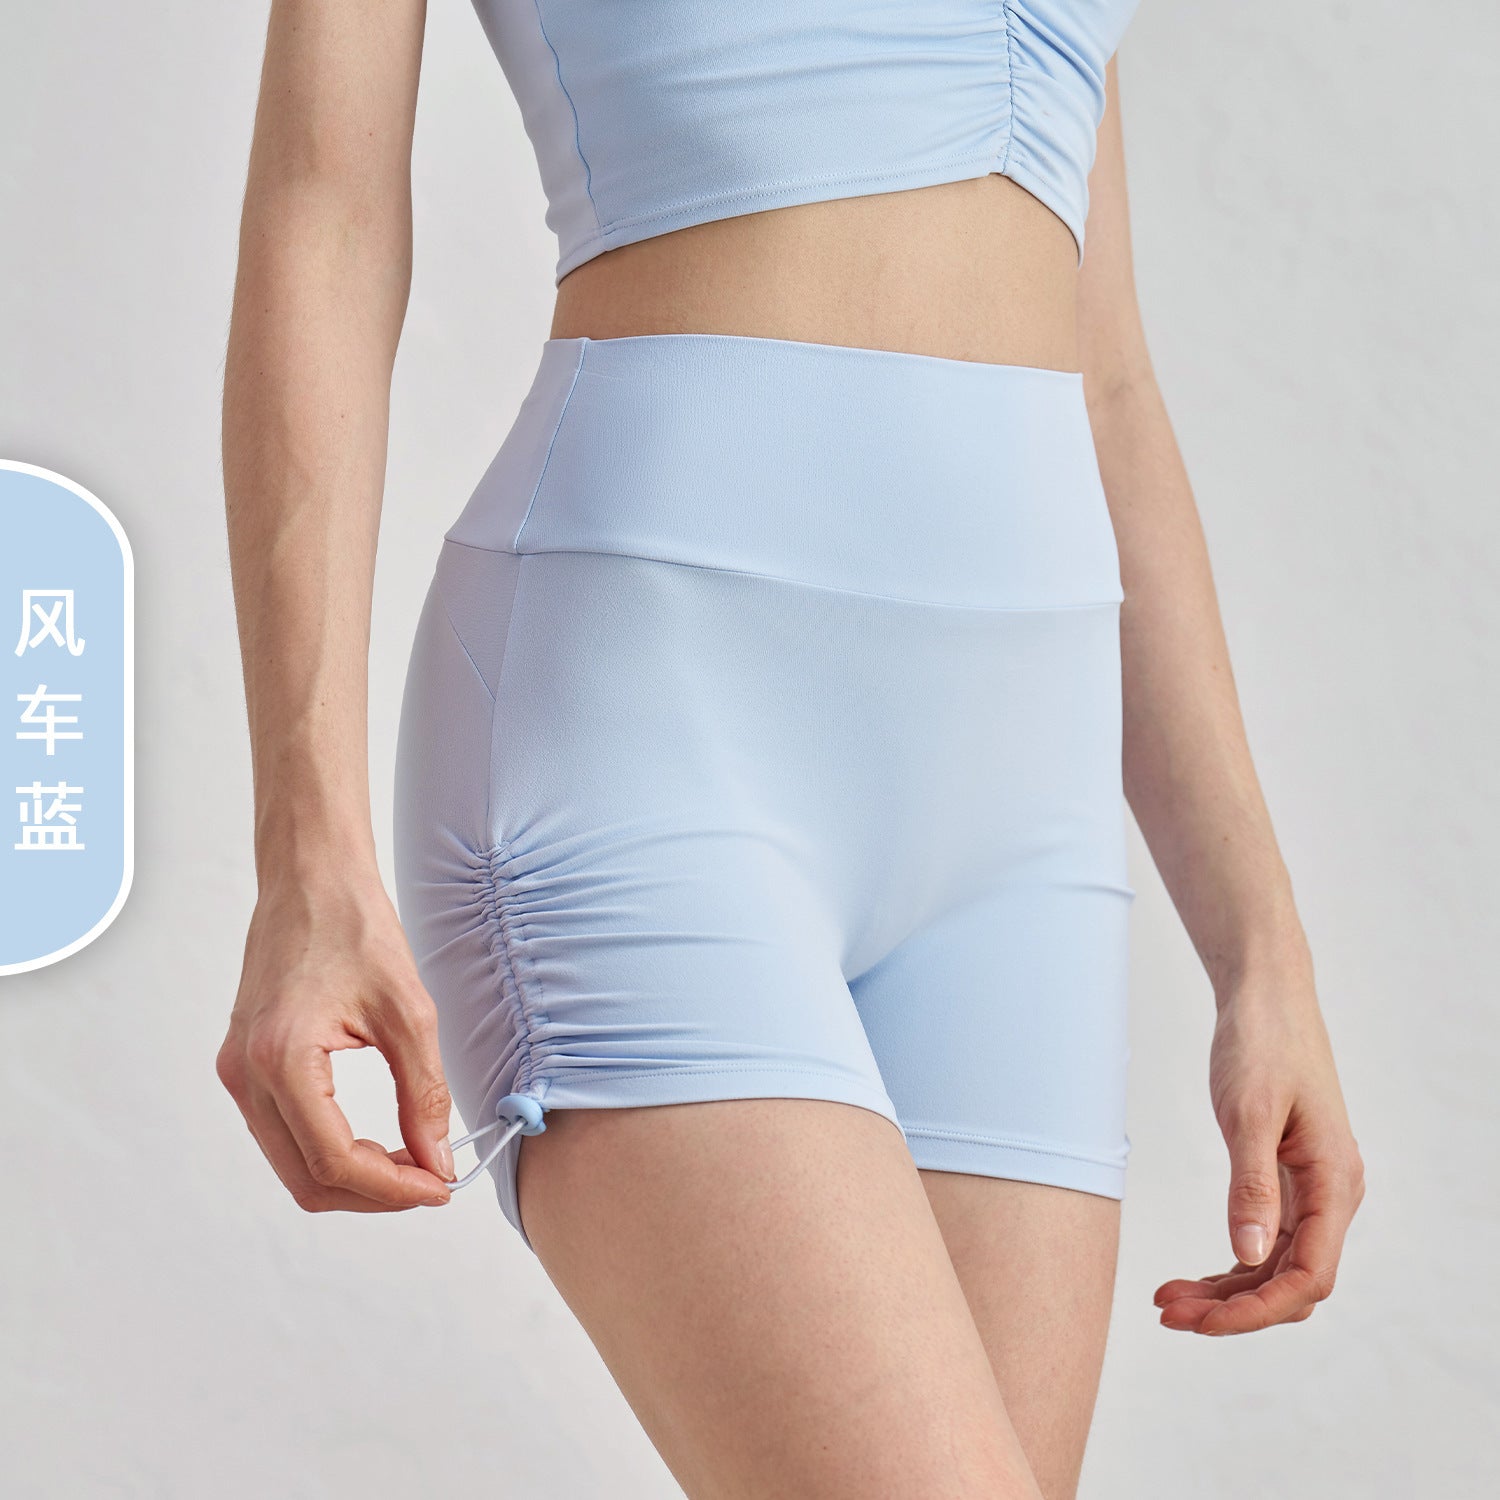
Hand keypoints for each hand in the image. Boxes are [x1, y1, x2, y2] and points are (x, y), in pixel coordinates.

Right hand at [216, 867, 457, 1211]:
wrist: (312, 878)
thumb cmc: (356, 928)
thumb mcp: (409, 1012)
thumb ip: (424, 1094)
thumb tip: (438, 1162)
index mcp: (282, 1059)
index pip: (334, 1162)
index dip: (391, 1189)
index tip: (441, 1187)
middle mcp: (246, 1074)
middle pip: (305, 1178)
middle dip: (372, 1193)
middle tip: (430, 1182)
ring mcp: (238, 1071)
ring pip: (291, 1163)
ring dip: (351, 1176)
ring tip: (410, 1162)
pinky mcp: (244, 1064)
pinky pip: (283, 1133)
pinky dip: (328, 1150)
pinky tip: (375, 1140)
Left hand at [1155, 969, 1365, 1333]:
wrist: (1265, 997)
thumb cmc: (1261, 1043)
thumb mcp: (1249, 1113)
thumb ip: (1252, 1186)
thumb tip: (1247, 1255)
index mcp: (1335, 1182)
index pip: (1307, 1277)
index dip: (1255, 1310)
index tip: (1199, 1321)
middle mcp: (1333, 1194)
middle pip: (1291, 1283)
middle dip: (1233, 1309)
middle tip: (1167, 1312)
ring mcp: (1313, 1189)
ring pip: (1275, 1266)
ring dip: (1227, 1292)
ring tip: (1168, 1299)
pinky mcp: (1289, 1179)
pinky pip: (1267, 1241)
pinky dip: (1231, 1264)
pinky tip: (1194, 1277)